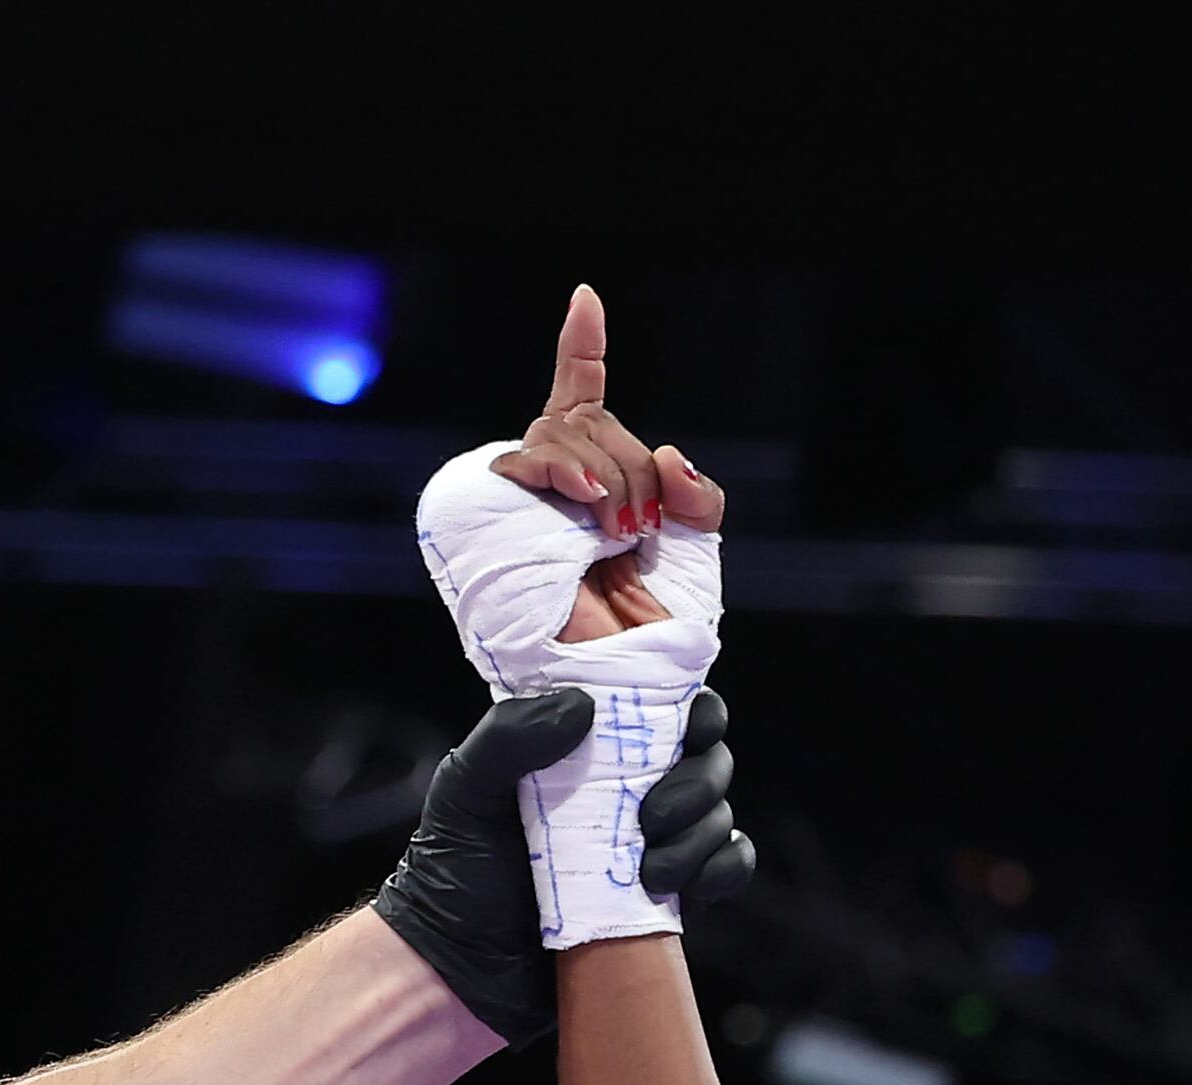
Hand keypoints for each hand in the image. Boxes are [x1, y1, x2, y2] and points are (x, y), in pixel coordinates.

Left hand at [368, 688, 754, 1049]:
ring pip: (718, 818)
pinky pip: (726, 871)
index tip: (692, 724)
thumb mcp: (465, 791)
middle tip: (652, 818)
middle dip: (698, 783)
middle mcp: (630, 794)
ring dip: (700, 837)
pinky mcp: (667, 903)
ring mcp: (652, 848)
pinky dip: (723, 871)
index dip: (695, 710)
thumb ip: (510, 736)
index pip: (666, 709)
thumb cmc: (454, 873)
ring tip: (650, 874)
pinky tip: (686, 888)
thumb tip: (584, 705)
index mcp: (591, 752)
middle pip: (708, 761)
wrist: (459, 971)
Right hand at [497, 285, 725, 639]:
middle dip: (631, 465)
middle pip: (592, 421)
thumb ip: (696, 498)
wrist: (615, 679)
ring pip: (564, 434)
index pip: (582, 400)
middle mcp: (554, 485)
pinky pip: (527, 456)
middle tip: (639, 530)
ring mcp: (524, 498)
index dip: (580, 348)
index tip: (585, 298)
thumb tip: (671, 455)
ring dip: (606, 475)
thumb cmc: (649, 632)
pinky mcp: (495, 515)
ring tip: (614, 533)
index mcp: (596, 483)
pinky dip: (563, 468)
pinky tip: (585, 499)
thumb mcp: (695, 552)